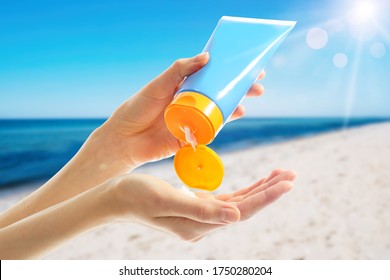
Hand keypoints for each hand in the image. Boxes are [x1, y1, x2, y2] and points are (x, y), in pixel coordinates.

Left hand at [97, 52, 264, 170]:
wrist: (125, 140)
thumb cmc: (138, 108)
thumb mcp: (158, 85)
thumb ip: (179, 70)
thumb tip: (207, 57)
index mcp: (182, 86)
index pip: (210, 75)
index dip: (228, 70)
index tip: (246, 66)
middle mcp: (190, 101)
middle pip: (220, 92)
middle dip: (239, 88)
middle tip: (258, 84)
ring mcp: (192, 118)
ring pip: (219, 110)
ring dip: (236, 105)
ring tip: (248, 100)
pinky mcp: (192, 135)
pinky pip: (213, 128)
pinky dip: (225, 122)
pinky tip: (236, 115)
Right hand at [113, 169, 294, 240]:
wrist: (114, 199)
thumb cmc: (134, 196)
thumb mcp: (164, 199)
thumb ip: (201, 210)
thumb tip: (236, 216)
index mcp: (196, 225)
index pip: (240, 211)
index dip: (264, 197)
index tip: (286, 182)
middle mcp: (202, 225)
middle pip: (245, 207)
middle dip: (269, 191)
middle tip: (291, 174)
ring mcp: (200, 217)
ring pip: (240, 203)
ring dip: (260, 189)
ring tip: (281, 175)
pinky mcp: (196, 207)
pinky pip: (228, 199)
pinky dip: (246, 190)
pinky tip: (258, 182)